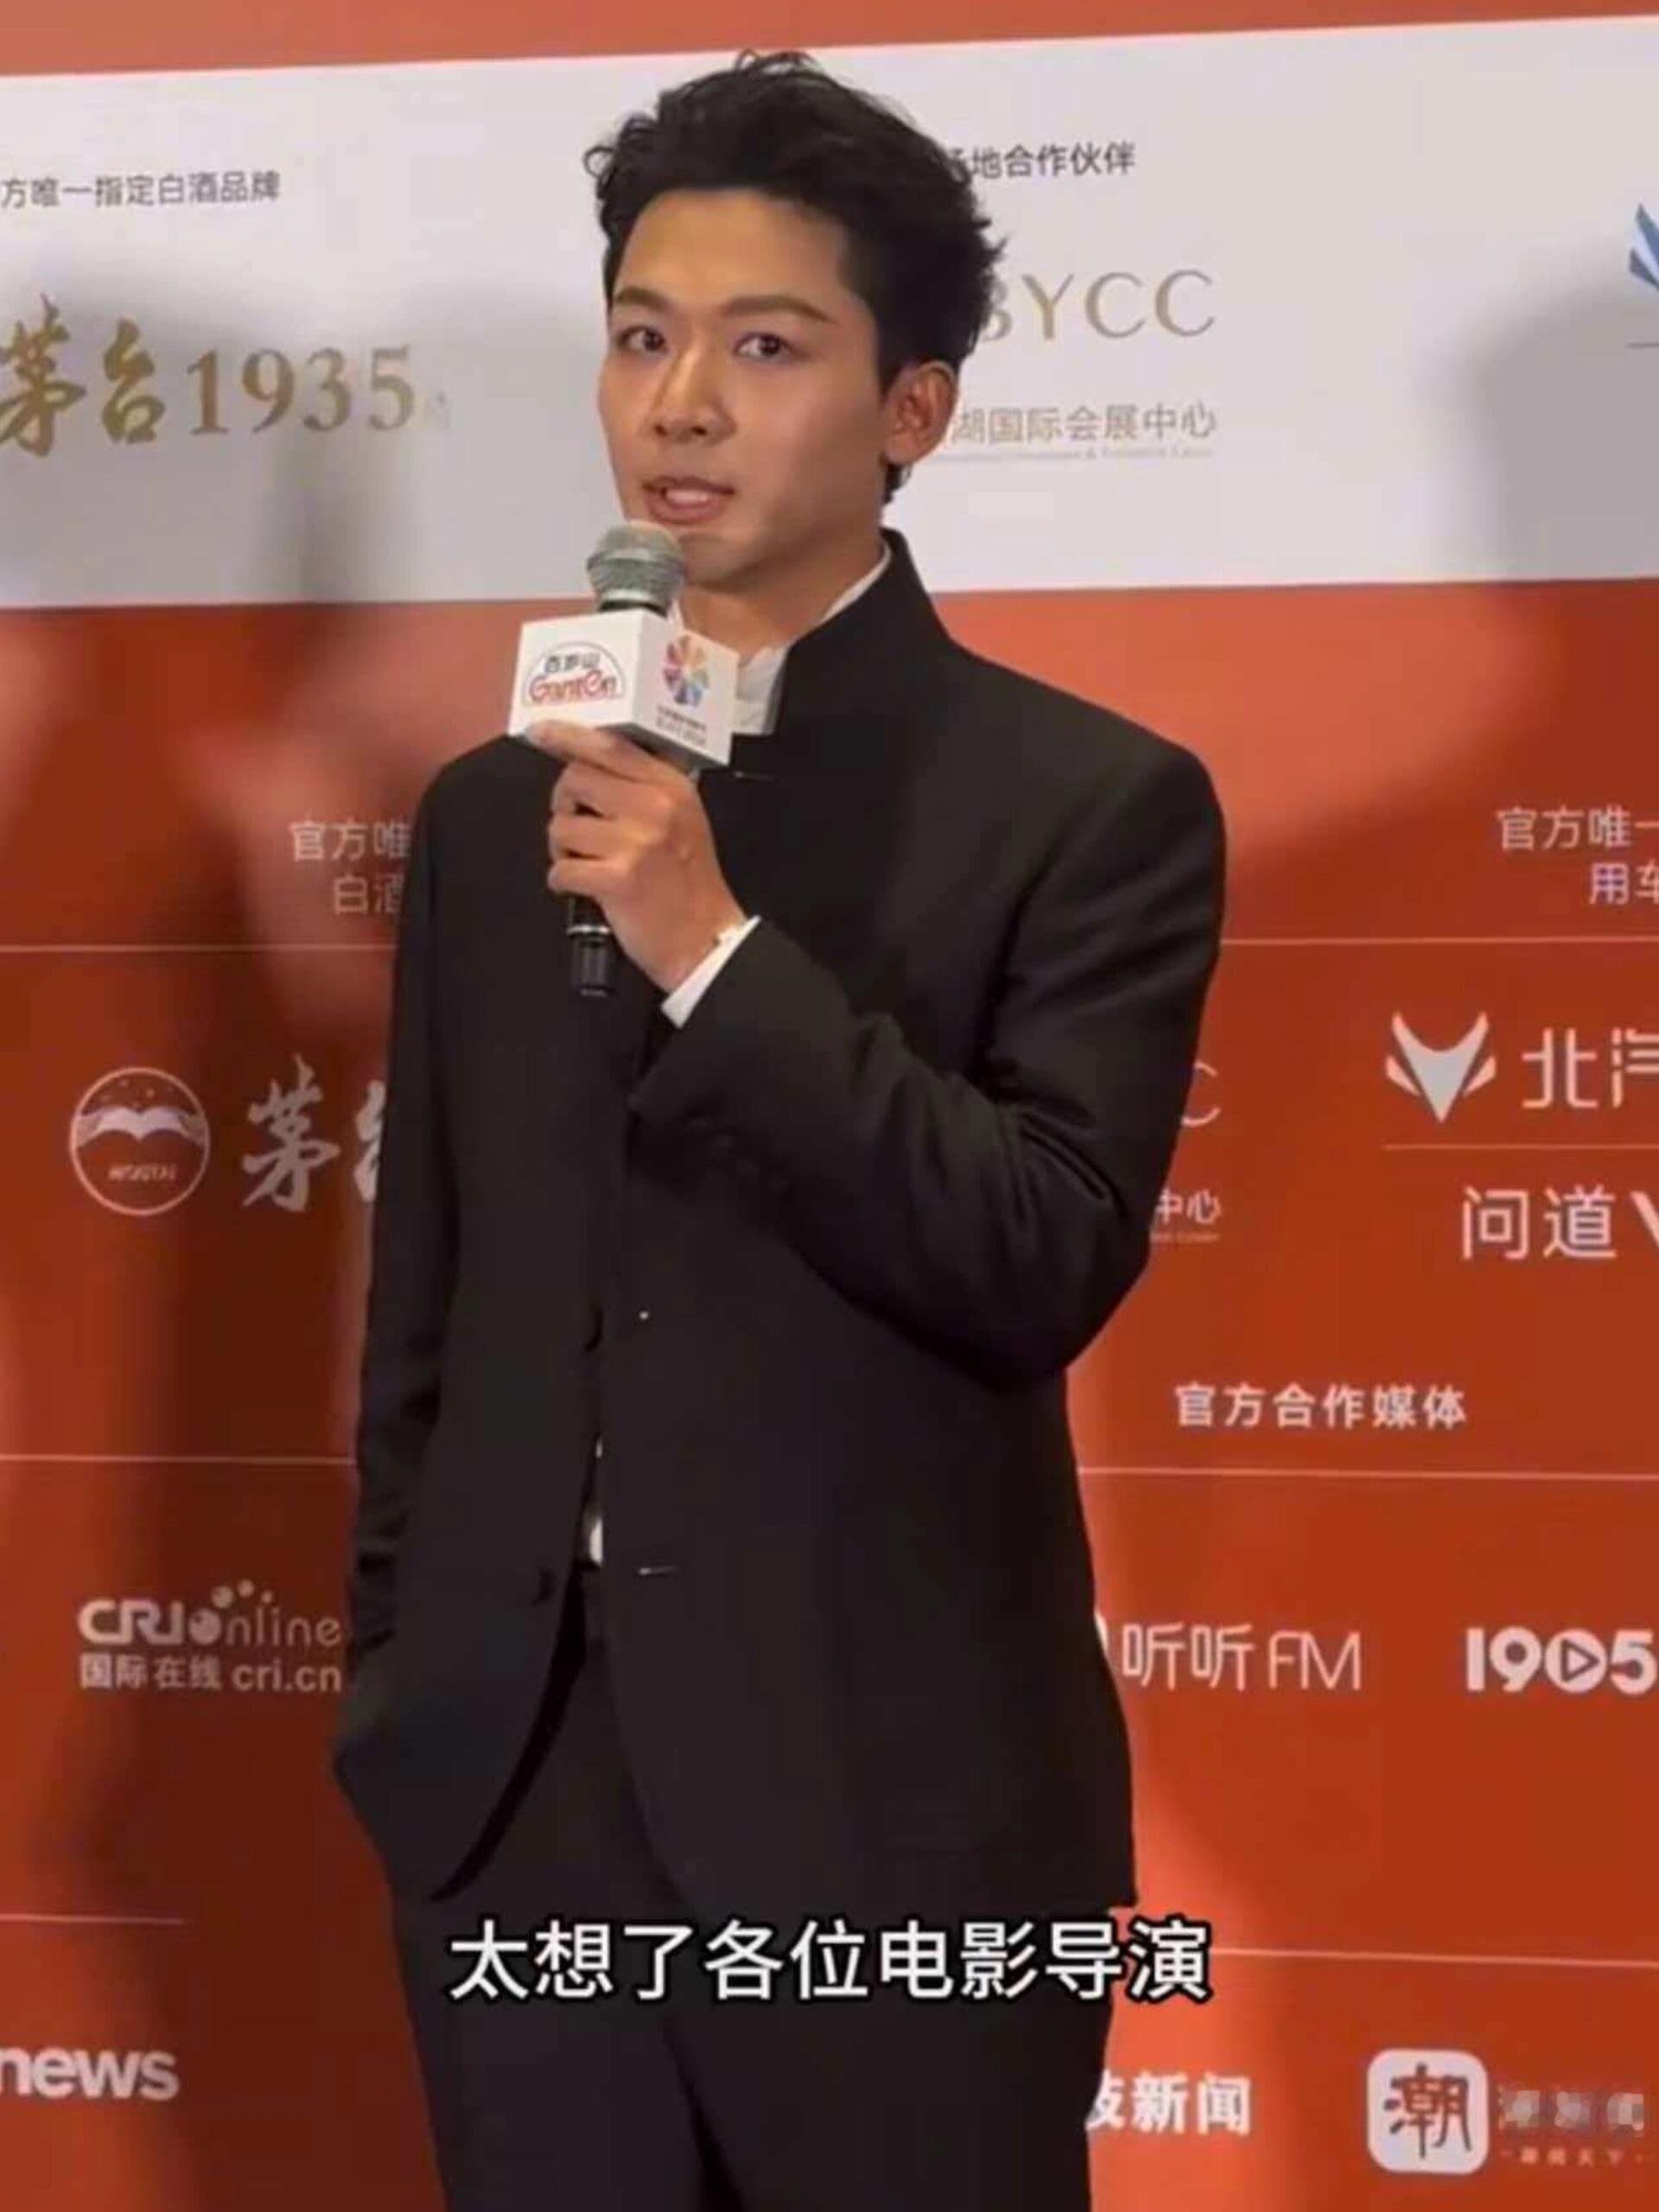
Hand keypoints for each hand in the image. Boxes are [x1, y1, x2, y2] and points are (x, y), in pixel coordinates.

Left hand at [528, 720, 746, 994]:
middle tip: (578, 828)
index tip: (541, 732)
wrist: (704, 940)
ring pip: (561, 826)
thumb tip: (587, 762)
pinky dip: (564, 882)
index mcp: (670, 786)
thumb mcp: (682, 817)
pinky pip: (561, 868)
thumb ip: (643, 786)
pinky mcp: (617, 879)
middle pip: (575, 779)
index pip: (609, 746)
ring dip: (564, 849)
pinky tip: (587, 889)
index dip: (567, 736)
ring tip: (589, 864)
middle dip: (564, 805)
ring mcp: (636, 842)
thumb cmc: (688, 882)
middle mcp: (654, 806)